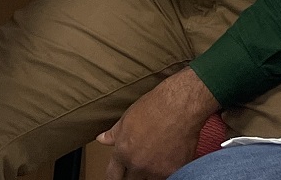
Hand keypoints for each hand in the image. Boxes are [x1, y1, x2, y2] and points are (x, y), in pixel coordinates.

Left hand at [96, 68, 219, 179]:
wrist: (179, 106)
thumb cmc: (153, 108)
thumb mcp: (127, 119)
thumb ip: (113, 134)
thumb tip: (101, 139)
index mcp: (123, 152)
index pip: (113, 175)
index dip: (114, 176)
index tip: (118, 175)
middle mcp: (138, 165)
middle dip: (132, 175)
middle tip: (138, 163)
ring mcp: (157, 170)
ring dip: (149, 174)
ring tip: (154, 160)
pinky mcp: (175, 171)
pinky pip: (168, 177)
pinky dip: (166, 171)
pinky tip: (168, 160)